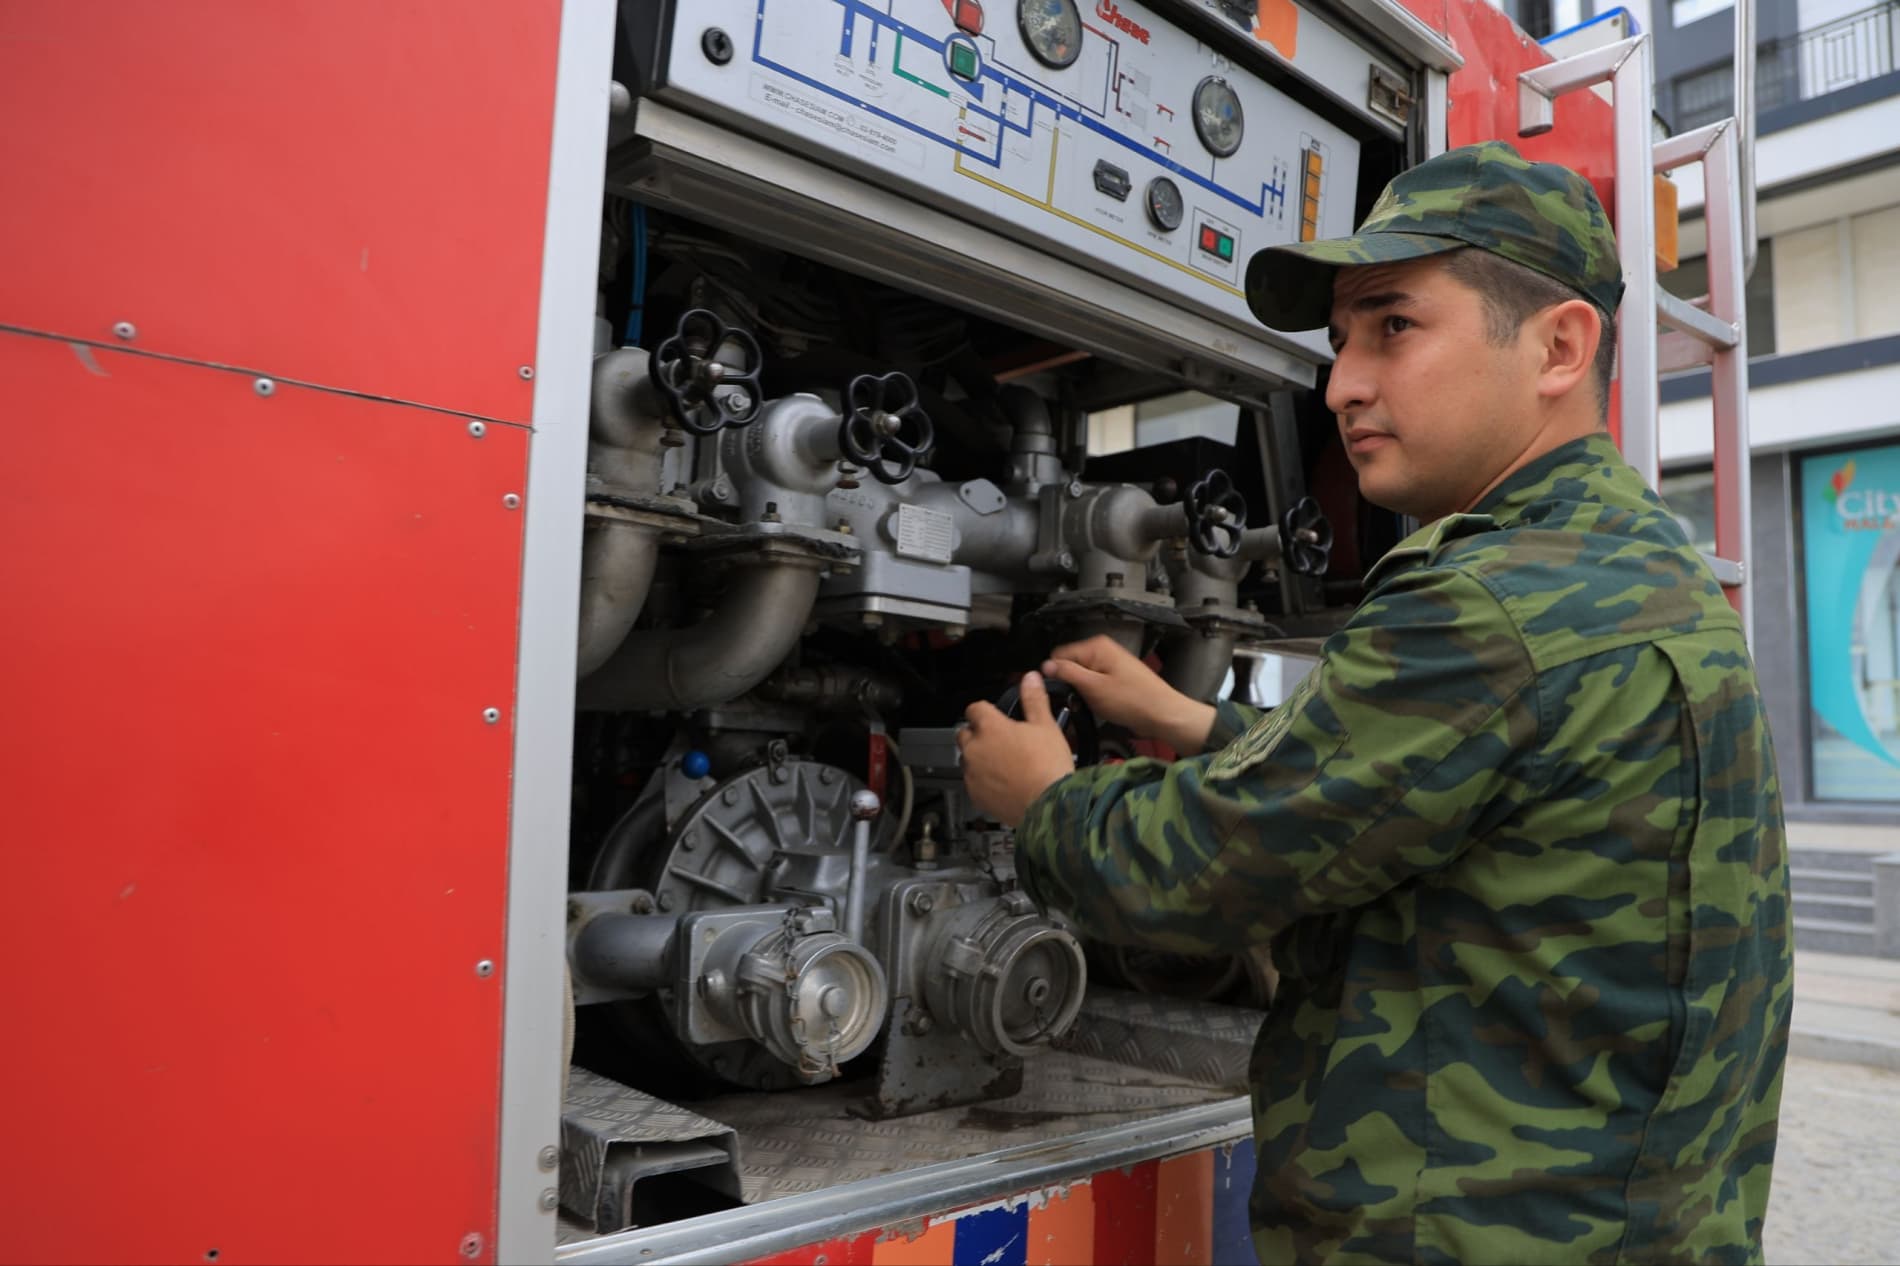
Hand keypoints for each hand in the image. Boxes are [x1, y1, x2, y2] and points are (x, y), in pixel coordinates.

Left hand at [958, 672, 1076, 826]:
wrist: (1048, 806)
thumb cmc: (1047, 767)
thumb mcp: (1046, 726)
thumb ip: (1034, 700)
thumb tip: (1030, 679)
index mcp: (990, 727)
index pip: (974, 708)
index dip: (985, 710)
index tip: (994, 716)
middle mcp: (975, 748)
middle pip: (965, 733)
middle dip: (978, 734)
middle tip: (1000, 741)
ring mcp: (972, 773)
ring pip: (967, 759)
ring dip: (979, 758)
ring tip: (1003, 764)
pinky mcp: (975, 794)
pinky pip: (972, 782)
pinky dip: (982, 781)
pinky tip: (1002, 783)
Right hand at [1040, 636, 1216, 755]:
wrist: (1164, 715)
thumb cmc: (1133, 701)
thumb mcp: (1093, 687)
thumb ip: (1067, 674)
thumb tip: (1045, 666)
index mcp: (1096, 646)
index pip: (1059, 655)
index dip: (1056, 676)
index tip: (1061, 692)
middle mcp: (1103, 651)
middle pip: (1070, 667)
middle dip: (1071, 685)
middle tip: (1080, 701)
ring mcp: (1110, 665)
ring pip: (1082, 679)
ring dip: (1083, 694)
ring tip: (1094, 705)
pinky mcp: (1115, 679)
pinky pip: (1094, 686)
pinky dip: (1094, 697)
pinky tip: (1102, 707)